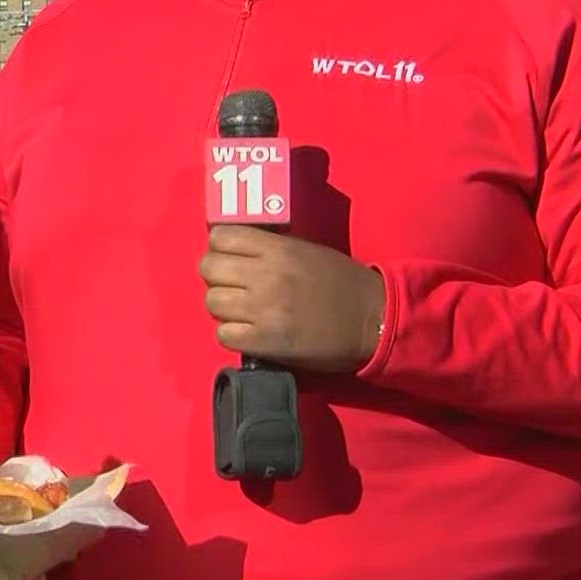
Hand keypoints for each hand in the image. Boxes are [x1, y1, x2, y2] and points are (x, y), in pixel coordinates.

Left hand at [198, 226, 386, 373]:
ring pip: (212, 302)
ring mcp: (264, 310)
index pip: (220, 238)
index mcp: (278, 249)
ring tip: (241, 312)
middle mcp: (266, 276)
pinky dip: (232, 334)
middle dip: (216, 277)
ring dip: (223, 307)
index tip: (230, 258)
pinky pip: (224, 334)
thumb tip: (235, 252)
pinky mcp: (266, 342)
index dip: (219, 248)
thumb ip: (270, 249)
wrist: (372, 320)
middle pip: (208, 269)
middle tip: (233, 286)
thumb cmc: (342, 282)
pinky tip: (248, 332)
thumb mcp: (306, 251)